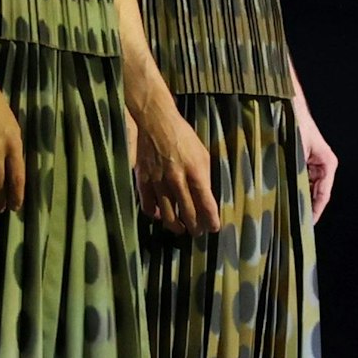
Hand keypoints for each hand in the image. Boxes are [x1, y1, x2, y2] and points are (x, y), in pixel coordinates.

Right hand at [135, 106, 219, 235]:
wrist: (158, 124)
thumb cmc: (185, 138)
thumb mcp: (203, 154)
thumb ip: (204, 176)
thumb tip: (205, 197)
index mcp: (196, 173)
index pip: (206, 204)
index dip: (211, 219)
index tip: (214, 228)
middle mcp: (177, 181)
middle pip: (187, 213)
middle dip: (195, 226)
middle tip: (198, 233)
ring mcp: (158, 183)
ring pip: (167, 214)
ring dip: (176, 226)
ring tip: (181, 230)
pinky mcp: (143, 181)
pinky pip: (148, 206)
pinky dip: (155, 215)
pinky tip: (161, 216)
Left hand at [294, 94, 338, 219]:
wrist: (285, 106)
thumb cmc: (294, 125)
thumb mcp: (296, 153)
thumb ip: (297, 175)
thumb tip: (290, 199)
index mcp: (327, 164)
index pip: (323, 195)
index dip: (315, 213)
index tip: (306, 227)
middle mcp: (323, 166)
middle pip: (315, 195)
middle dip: (304, 209)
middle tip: (291, 228)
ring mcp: (312, 165)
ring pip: (306, 190)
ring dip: (296, 200)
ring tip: (284, 218)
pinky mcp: (302, 163)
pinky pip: (299, 182)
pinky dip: (292, 191)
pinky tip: (280, 200)